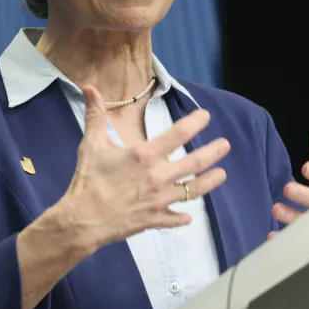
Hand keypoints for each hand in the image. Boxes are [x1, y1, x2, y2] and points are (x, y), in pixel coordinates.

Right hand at [55, 85, 229, 247]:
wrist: (82, 220)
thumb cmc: (88, 180)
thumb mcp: (91, 145)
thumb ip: (96, 116)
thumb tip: (90, 87)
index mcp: (145, 155)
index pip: (178, 134)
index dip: (195, 123)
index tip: (206, 116)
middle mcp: (159, 176)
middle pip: (195, 162)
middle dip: (213, 152)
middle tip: (226, 145)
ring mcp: (160, 200)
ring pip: (193, 190)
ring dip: (210, 182)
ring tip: (222, 174)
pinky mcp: (155, 219)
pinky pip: (175, 219)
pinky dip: (182, 218)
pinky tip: (188, 217)